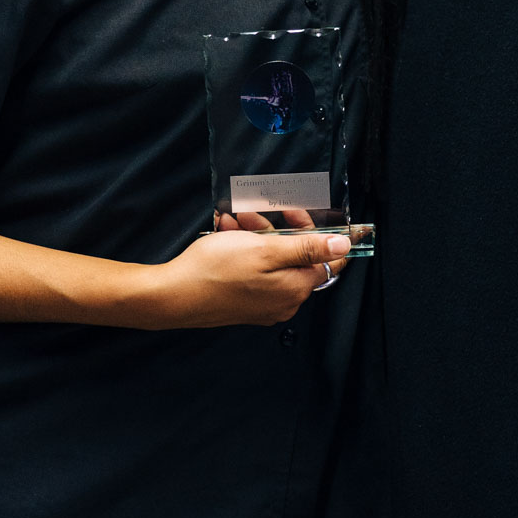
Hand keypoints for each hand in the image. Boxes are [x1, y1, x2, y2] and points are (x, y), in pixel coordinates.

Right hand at [137, 227, 349, 328]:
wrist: (173, 296)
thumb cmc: (217, 271)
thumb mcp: (266, 250)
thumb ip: (307, 248)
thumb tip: (344, 246)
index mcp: (295, 288)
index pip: (325, 258)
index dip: (315, 231)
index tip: (299, 213)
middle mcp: (284, 300)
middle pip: (294, 256)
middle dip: (274, 228)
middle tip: (252, 214)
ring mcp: (263, 303)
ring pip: (271, 259)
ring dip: (254, 234)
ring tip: (232, 222)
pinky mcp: (245, 302)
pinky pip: (254, 270)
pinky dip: (243, 249)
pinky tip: (226, 234)